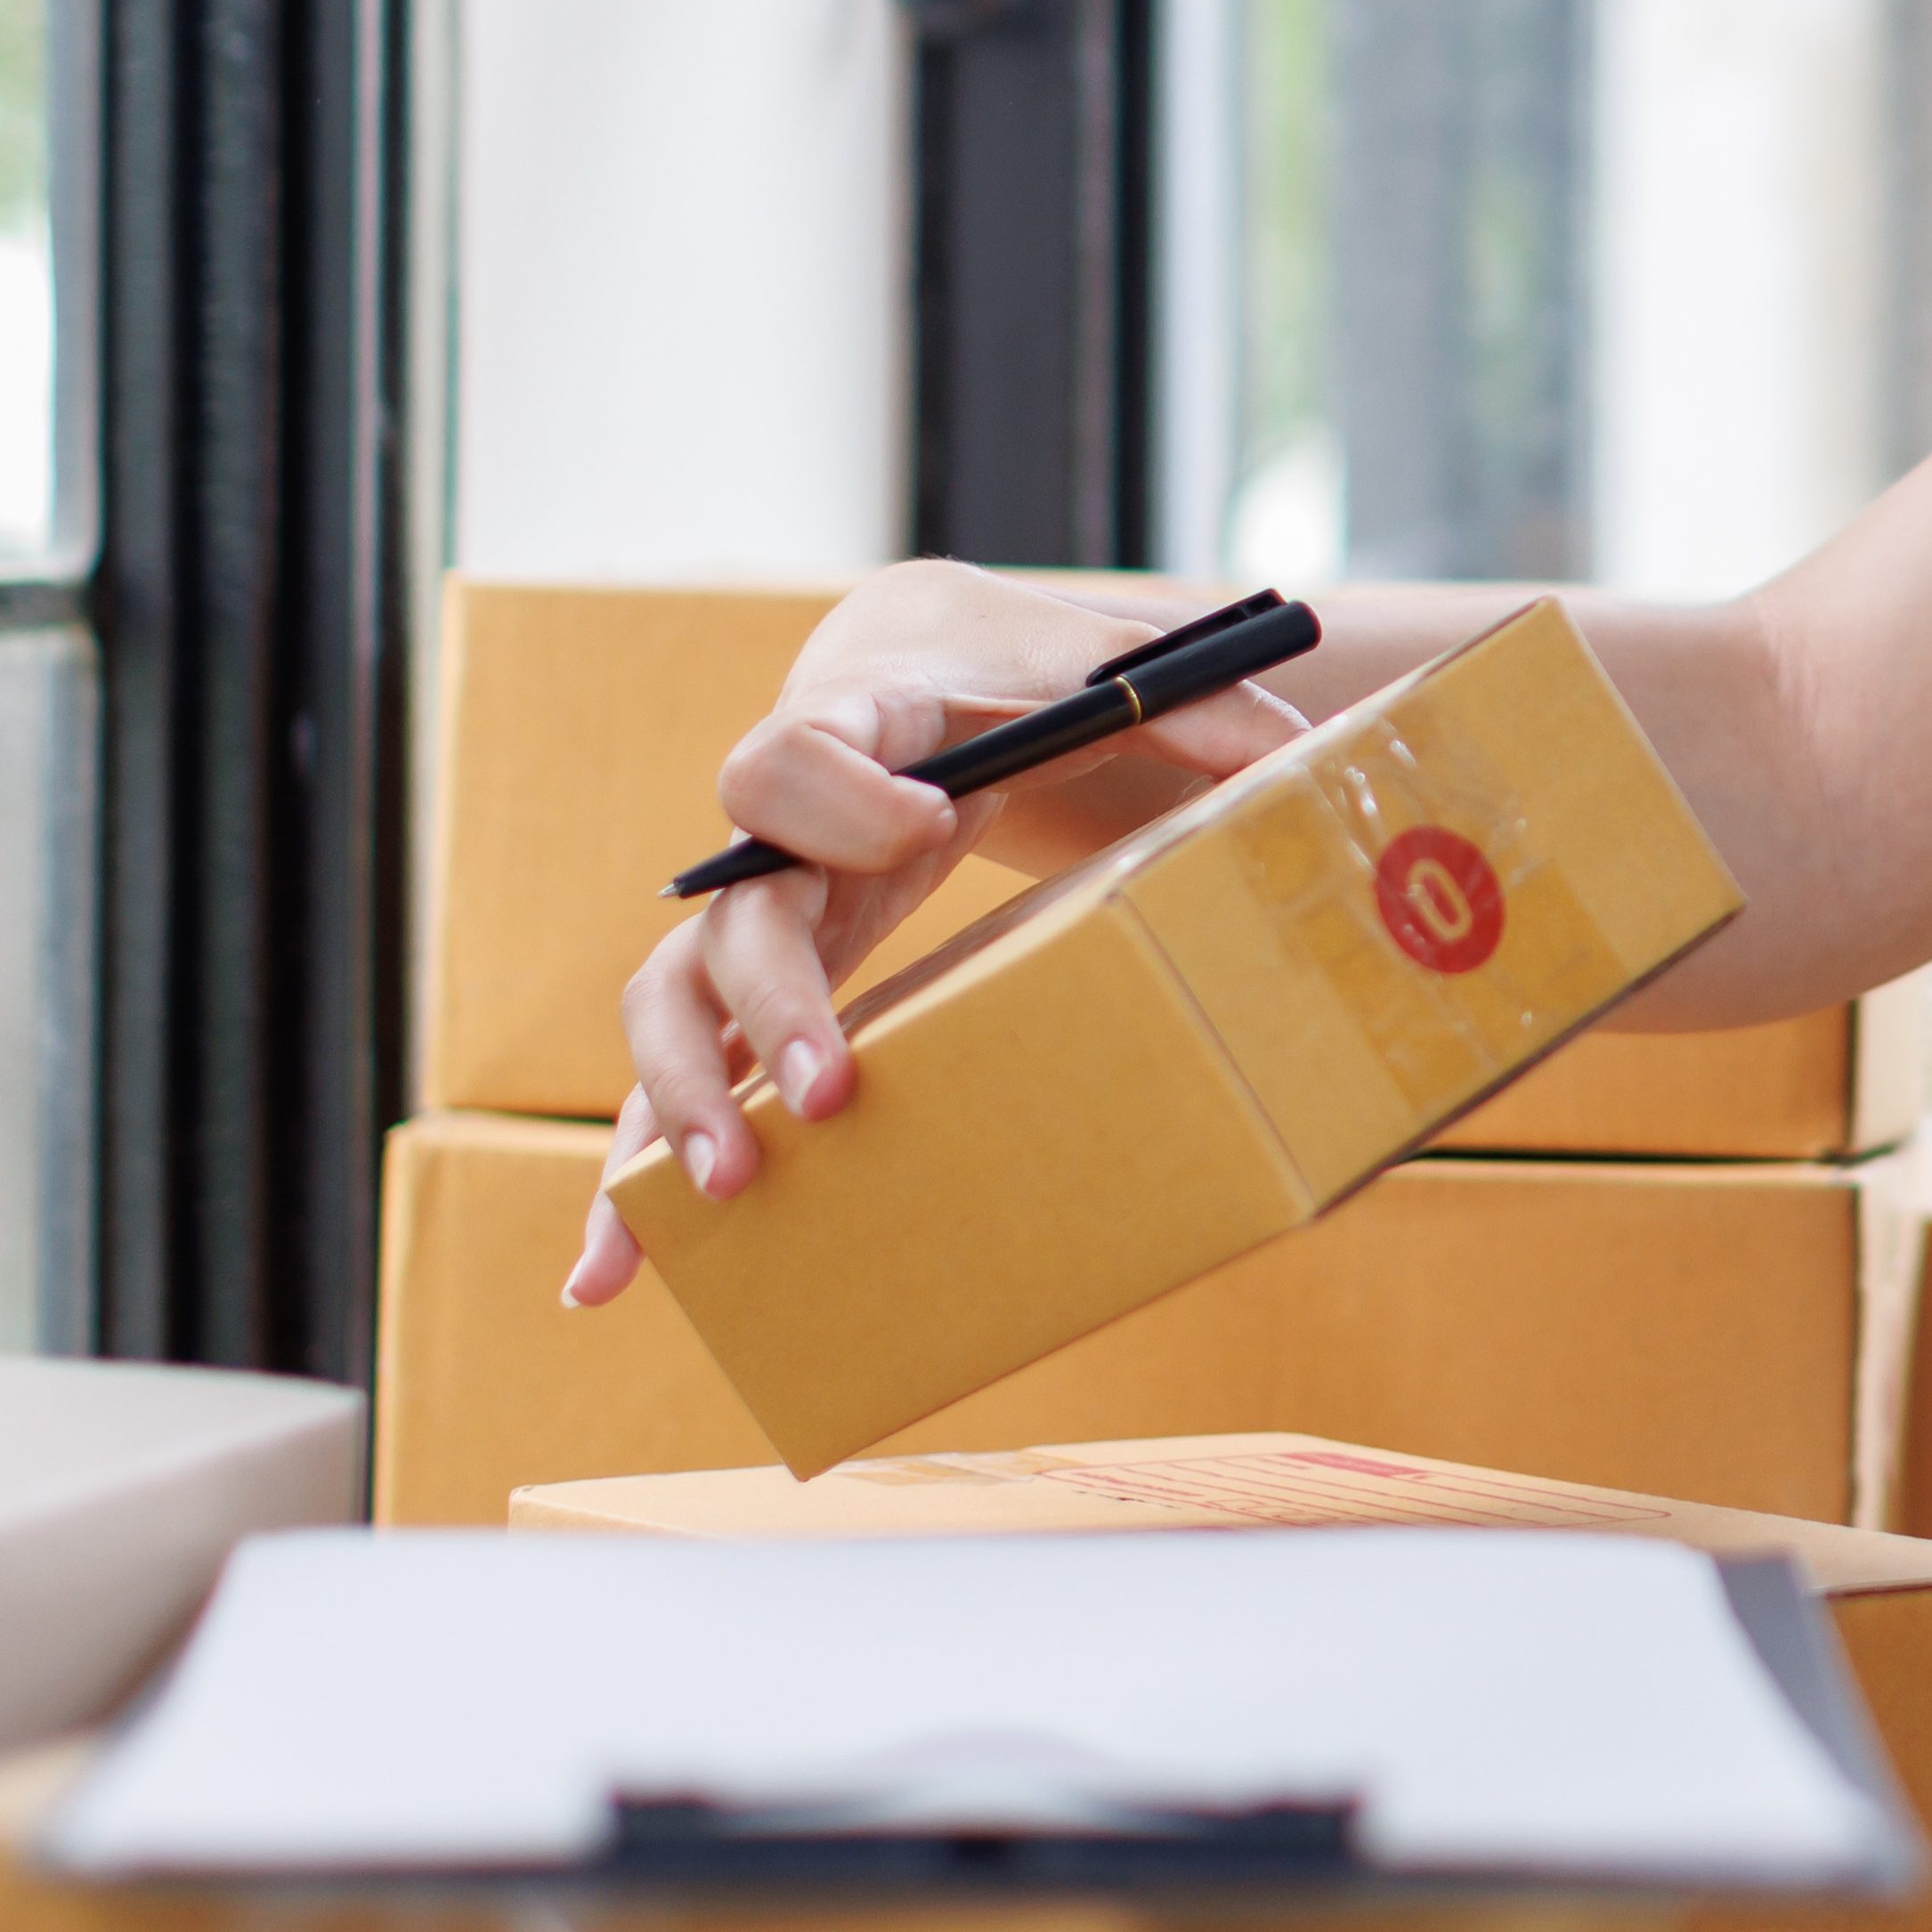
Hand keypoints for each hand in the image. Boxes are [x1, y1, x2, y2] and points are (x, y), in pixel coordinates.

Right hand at [565, 561, 1306, 1306]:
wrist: (937, 658)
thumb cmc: (1030, 669)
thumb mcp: (1125, 671)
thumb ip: (1215, 712)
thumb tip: (1320, 757)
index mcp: (862, 726)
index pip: (803, 748)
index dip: (847, 794)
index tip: (931, 827)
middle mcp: (785, 828)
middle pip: (734, 911)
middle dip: (771, 1008)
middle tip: (827, 1098)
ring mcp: (763, 908)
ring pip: (674, 998)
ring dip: (676, 1100)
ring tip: (711, 1200)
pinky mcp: (763, 978)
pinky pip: (682, 1069)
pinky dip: (633, 1171)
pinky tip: (611, 1273)